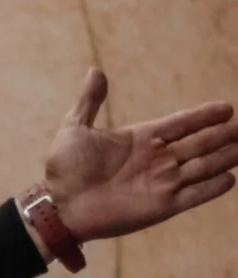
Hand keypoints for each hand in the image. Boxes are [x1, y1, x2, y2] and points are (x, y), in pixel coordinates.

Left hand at [42, 69, 237, 241]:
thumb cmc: (63, 170)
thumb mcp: (75, 128)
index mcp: (141, 139)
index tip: (227, 108)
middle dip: (222, 135)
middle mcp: (155, 160)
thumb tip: (96, 71)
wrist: (57, 206)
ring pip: (201, 166)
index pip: (181, 124)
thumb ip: (89, 101)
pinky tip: (230, 178)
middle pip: (198, 143)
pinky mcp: (160, 206)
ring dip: (224, 157)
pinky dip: (211, 188)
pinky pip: (192, 195)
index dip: (203, 116)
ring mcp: (160, 183)